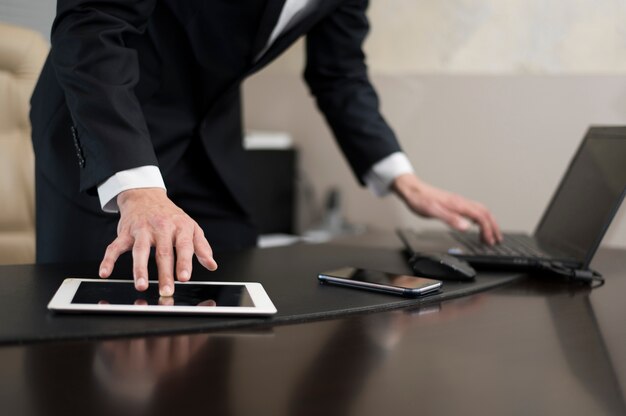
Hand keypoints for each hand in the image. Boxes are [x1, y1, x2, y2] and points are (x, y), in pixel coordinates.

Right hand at [98, 188, 217, 295]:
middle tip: (166, 290)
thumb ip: (201, 247)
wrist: (146, 196)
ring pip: (140, 250)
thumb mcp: (191, 228)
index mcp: (180, 227)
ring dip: (140, 268)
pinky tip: (105, 273)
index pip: (183, 246)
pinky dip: (108, 260)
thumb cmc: (171, 216)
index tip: (184, 278)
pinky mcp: (125, 233)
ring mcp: (142, 230)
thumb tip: (212, 265)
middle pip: (163, 252)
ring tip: (141, 285)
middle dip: (164, 273)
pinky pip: (115, 247)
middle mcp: (161, 227)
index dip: (184, 262)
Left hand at [392, 173, 501, 244]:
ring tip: (491, 235)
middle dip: (494, 227)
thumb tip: (466, 227)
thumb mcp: (433, 212)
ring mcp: (458, 202)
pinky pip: (472, 210)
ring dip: (488, 223)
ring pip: (480, 211)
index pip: (481, 217)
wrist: (411, 190)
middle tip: (498, 239)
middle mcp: (461, 202)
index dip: (488, 230)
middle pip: (485, 213)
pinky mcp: (453, 203)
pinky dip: (479, 219)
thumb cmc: (420, 200)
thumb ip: (450, 219)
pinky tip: (475, 225)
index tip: (491, 241)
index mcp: (458, 204)